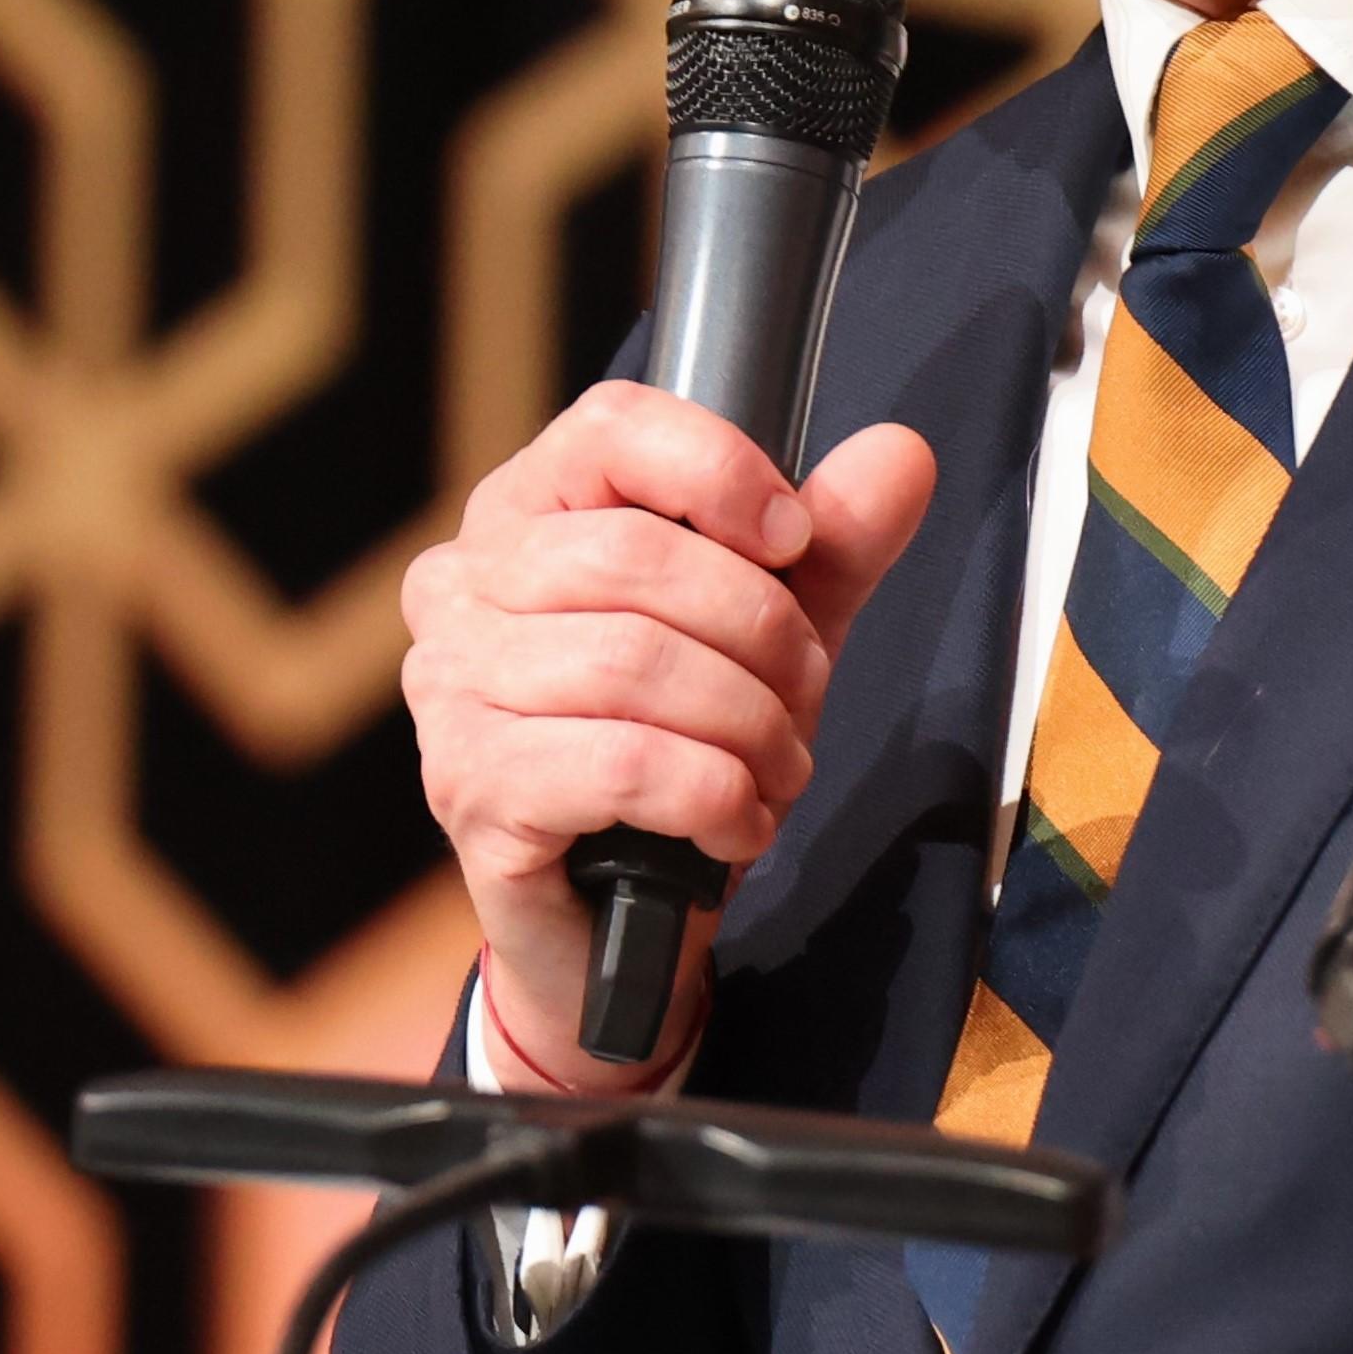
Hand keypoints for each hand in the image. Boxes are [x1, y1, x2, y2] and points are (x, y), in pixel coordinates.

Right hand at [395, 382, 931, 1083]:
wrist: (619, 926)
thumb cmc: (677, 748)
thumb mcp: (773, 635)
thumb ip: (834, 545)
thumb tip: (902, 454)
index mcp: (523, 514)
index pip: (608, 428)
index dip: (718, 472)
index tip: (793, 538)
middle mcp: (462, 586)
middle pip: (632, 557)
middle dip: (757, 631)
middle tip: (801, 695)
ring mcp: (450, 689)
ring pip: (632, 664)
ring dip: (745, 726)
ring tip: (777, 768)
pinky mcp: (470, 788)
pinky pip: (617, 764)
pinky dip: (708, 793)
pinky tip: (733, 821)